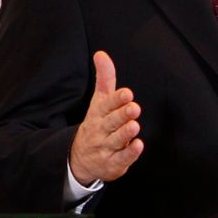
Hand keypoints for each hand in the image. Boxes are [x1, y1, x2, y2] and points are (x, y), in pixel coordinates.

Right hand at [68, 51, 144, 185]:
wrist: (79, 158)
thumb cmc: (97, 123)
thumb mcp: (98, 101)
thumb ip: (104, 78)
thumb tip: (101, 53)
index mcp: (98, 114)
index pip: (106, 105)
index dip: (117, 100)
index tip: (127, 93)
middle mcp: (100, 130)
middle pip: (111, 122)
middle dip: (122, 115)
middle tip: (134, 107)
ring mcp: (106, 148)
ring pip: (116, 140)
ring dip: (125, 133)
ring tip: (134, 126)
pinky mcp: (113, 164)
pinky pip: (121, 159)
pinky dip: (129, 153)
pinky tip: (138, 146)